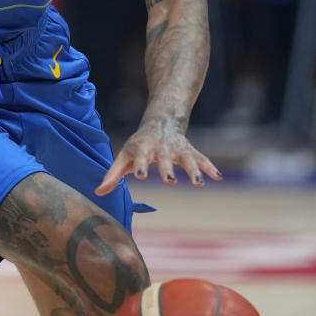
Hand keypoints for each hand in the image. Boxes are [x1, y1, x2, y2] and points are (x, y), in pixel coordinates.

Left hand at [95, 119, 221, 195]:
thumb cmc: (138, 145)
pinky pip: (201, 159)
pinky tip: (217, 177)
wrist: (160, 123)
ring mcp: (177, 149)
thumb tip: (98, 193)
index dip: (141, 166)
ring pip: (186, 159)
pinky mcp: (189, 151)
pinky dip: (209, 167)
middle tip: (169, 181)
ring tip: (198, 183)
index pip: (140, 158)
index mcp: (143, 149)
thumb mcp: (124, 157)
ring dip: (192, 170)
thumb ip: (112, 175)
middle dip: (167, 169)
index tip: (140, 176)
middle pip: (164, 159)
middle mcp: (161, 148)